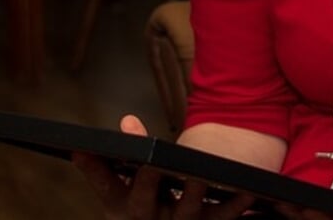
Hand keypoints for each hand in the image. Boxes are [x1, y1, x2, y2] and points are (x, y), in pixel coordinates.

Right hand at [73, 114, 254, 219]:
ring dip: (193, 196)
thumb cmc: (145, 199)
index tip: (84, 150)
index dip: (93, 170)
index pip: (104, 186)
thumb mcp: (129, 181)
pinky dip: (235, 206)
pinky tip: (247, 191)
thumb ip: (131, 149)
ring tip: (200, 177)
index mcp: (122, 204)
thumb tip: (127, 121)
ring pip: (185, 213)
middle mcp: (147, 218)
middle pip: (143, 204)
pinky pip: (221, 218)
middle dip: (147, 185)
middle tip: (152, 166)